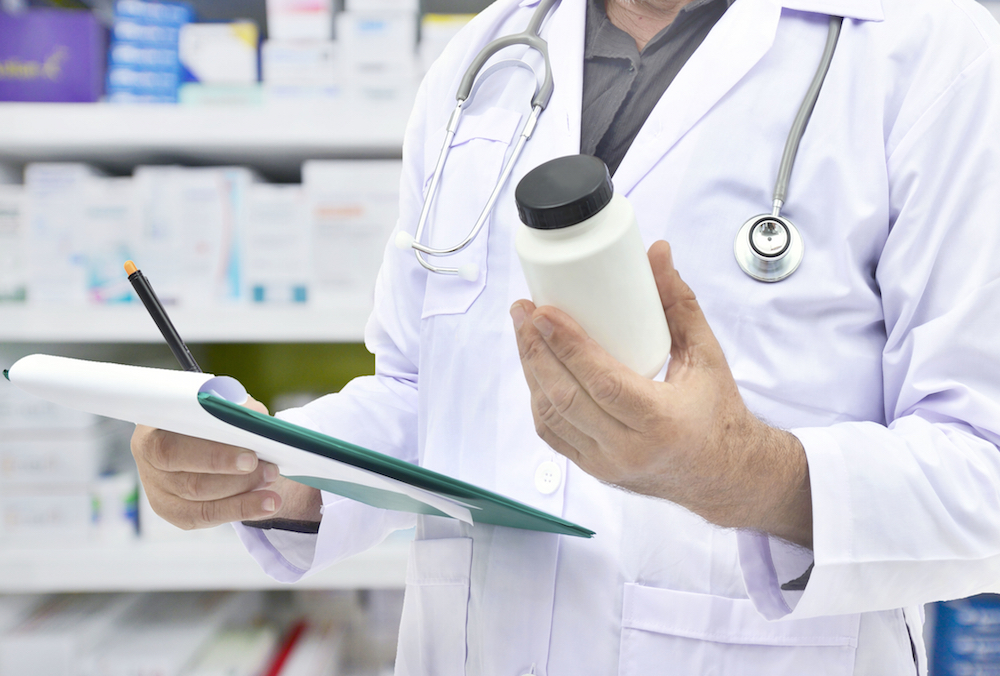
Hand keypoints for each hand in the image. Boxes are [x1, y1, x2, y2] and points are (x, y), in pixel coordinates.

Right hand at [130, 397, 321, 529]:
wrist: (205, 435)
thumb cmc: (210, 415)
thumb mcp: (220, 401)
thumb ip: (234, 407)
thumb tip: (256, 420)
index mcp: (151, 431)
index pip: (173, 449)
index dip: (214, 456)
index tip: (251, 458)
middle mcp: (148, 464)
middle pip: (191, 483)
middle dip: (237, 480)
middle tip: (271, 472)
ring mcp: (158, 491)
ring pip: (202, 503)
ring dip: (244, 496)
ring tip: (273, 486)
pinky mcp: (174, 512)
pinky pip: (207, 517)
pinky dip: (241, 510)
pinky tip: (265, 504)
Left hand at [511, 240, 812, 547]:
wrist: (721, 474)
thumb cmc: (716, 413)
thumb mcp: (706, 356)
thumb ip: (679, 303)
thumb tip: (657, 253)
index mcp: (661, 422)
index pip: (602, 381)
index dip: (567, 345)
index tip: (544, 311)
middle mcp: (628, 449)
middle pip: (565, 397)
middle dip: (536, 349)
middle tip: (523, 312)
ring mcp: (605, 464)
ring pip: (550, 416)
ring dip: (531, 370)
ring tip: (524, 332)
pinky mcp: (592, 469)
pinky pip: (552, 433)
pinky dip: (538, 398)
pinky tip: (534, 367)